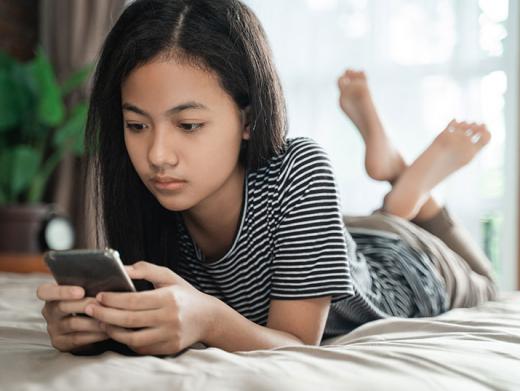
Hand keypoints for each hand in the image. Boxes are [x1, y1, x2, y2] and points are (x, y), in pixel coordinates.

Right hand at [36, 283, 108, 351]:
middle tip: (102, 304)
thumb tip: (104, 280)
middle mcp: (49, 312)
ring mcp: (52, 329)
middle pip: (62, 307)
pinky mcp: (60, 343)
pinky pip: (77, 339)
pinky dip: (94, 335)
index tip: (81, 291)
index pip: (44, 291)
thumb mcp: (83, 290)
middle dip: (85, 305)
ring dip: (92, 321)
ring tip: (109, 317)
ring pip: (72, 323)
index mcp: (50, 295)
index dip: (62, 291)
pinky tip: (107, 330)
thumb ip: (87, 285)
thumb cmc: (87, 301)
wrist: (87, 325)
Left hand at [84, 261, 216, 355]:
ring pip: (133, 338)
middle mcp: (169, 318)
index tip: (98, 296)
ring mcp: (169, 336)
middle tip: (89, 309)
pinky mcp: (168, 348)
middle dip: (105, 314)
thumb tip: (122, 267)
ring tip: (100, 321)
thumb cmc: (184, 294)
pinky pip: (141, 347)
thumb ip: (145, 269)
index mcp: (169, 298)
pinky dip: (126, 341)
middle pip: (129, 320)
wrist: (207, 318)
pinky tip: (117, 331)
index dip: (113, 299)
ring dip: (112, 331)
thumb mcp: (169, 276)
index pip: (134, 300)